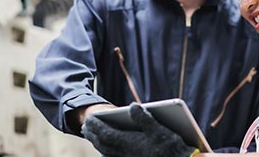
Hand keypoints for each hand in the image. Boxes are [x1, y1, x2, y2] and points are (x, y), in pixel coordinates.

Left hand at [81, 102, 196, 156]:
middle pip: (103, 143)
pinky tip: (109, 150)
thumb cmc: (171, 147)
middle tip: (87, 126)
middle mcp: (125, 153)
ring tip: (94, 136)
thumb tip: (132, 106)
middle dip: (93, 134)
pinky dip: (107, 152)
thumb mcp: (159, 129)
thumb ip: (144, 117)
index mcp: (129, 143)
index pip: (106, 133)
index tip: (88, 119)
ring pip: (107, 152)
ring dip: (98, 143)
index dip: (96, 126)